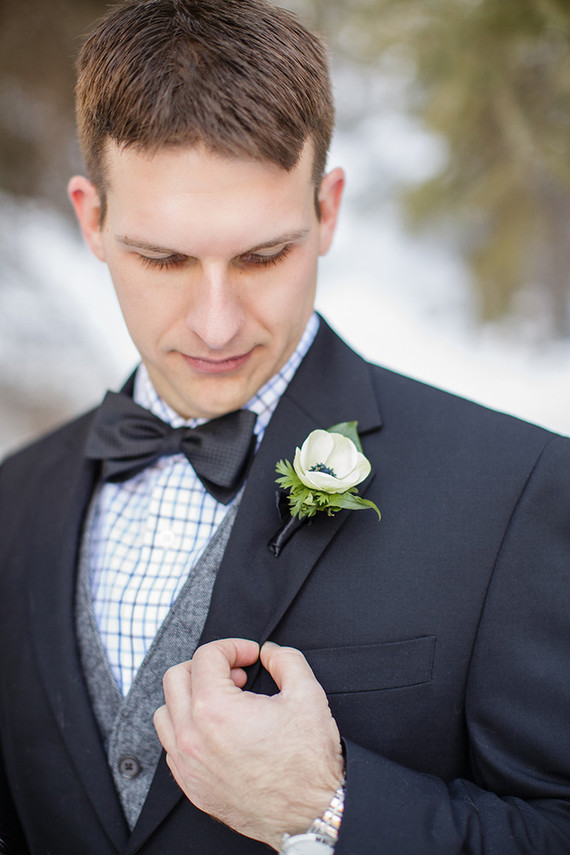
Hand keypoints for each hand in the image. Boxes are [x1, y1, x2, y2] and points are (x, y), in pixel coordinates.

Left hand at [154, 638, 343, 849]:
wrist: (312, 814)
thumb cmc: (309, 762)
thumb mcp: (307, 694)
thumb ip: (285, 660)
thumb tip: (269, 653)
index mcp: (216, 710)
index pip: (206, 656)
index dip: (232, 647)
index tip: (250, 655)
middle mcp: (192, 737)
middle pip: (176, 678)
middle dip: (206, 667)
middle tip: (236, 675)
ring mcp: (188, 765)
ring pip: (165, 713)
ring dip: (190, 697)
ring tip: (222, 701)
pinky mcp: (191, 787)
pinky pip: (171, 747)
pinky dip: (187, 729)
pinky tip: (217, 731)